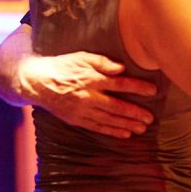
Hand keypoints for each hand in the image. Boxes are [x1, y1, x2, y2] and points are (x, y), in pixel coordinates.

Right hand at [18, 52, 155, 137]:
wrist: (37, 82)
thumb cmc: (62, 66)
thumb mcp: (81, 57)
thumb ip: (102, 62)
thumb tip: (121, 68)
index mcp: (91, 79)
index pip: (120, 83)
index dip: (137, 87)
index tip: (152, 90)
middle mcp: (89, 96)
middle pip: (117, 106)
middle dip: (136, 112)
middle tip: (150, 118)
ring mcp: (83, 110)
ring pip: (109, 119)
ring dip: (127, 124)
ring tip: (143, 128)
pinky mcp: (77, 119)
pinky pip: (98, 127)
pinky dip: (112, 131)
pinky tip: (125, 134)